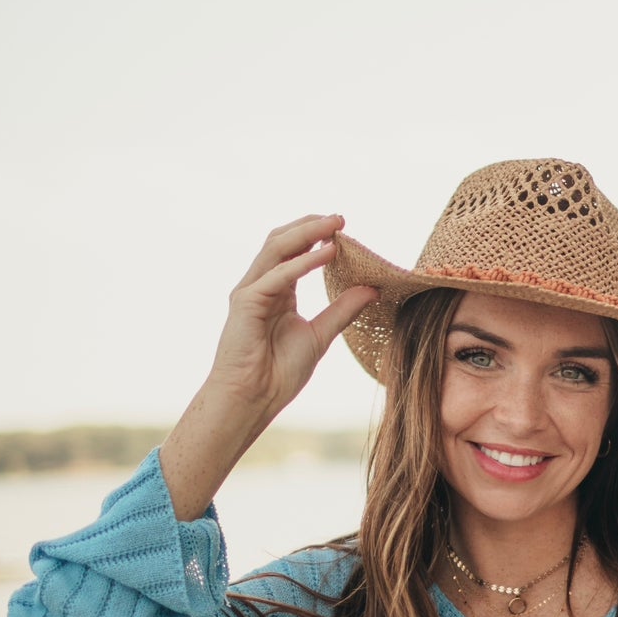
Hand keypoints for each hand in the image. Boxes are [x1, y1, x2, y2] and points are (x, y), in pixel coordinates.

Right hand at [207, 213, 377, 419]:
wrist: (253, 399)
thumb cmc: (279, 373)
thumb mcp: (320, 335)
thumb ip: (343, 310)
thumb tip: (372, 288)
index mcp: (278, 291)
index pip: (295, 251)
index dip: (318, 236)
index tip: (345, 228)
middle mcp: (261, 285)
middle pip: (283, 241)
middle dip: (311, 225)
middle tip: (341, 217)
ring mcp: (250, 291)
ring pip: (276, 248)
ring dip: (307, 233)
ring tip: (335, 224)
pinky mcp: (245, 303)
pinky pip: (277, 275)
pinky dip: (303, 263)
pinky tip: (327, 254)